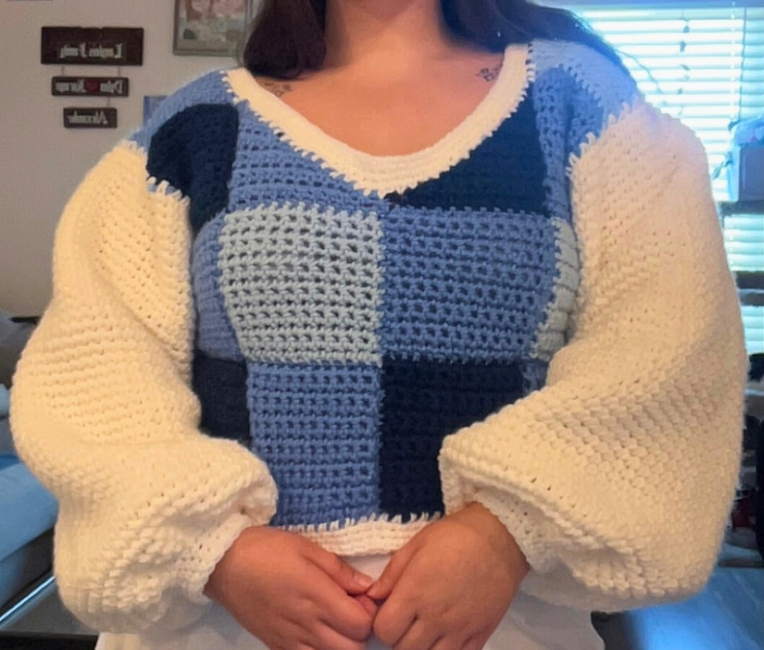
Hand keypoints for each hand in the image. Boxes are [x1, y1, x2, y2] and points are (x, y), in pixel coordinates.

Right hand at [204, 526, 377, 649]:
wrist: (223, 564)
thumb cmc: (267, 549)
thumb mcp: (307, 547)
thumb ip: (340, 570)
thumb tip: (368, 586)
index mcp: (317, 596)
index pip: (362, 624)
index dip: (369, 612)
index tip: (362, 596)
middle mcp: (307, 625)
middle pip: (352, 648)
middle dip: (360, 632)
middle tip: (351, 609)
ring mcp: (290, 640)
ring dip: (341, 644)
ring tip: (335, 621)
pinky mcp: (276, 647)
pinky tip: (316, 631)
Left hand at [366, 502, 528, 649]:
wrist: (500, 538)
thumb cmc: (454, 536)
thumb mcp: (416, 545)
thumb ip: (391, 574)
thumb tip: (372, 596)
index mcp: (415, 593)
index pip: (384, 631)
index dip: (382, 623)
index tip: (389, 611)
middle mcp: (435, 617)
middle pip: (403, 649)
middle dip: (399, 637)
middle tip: (406, 620)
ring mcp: (459, 630)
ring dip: (422, 647)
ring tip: (425, 628)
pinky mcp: (480, 636)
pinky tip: (446, 635)